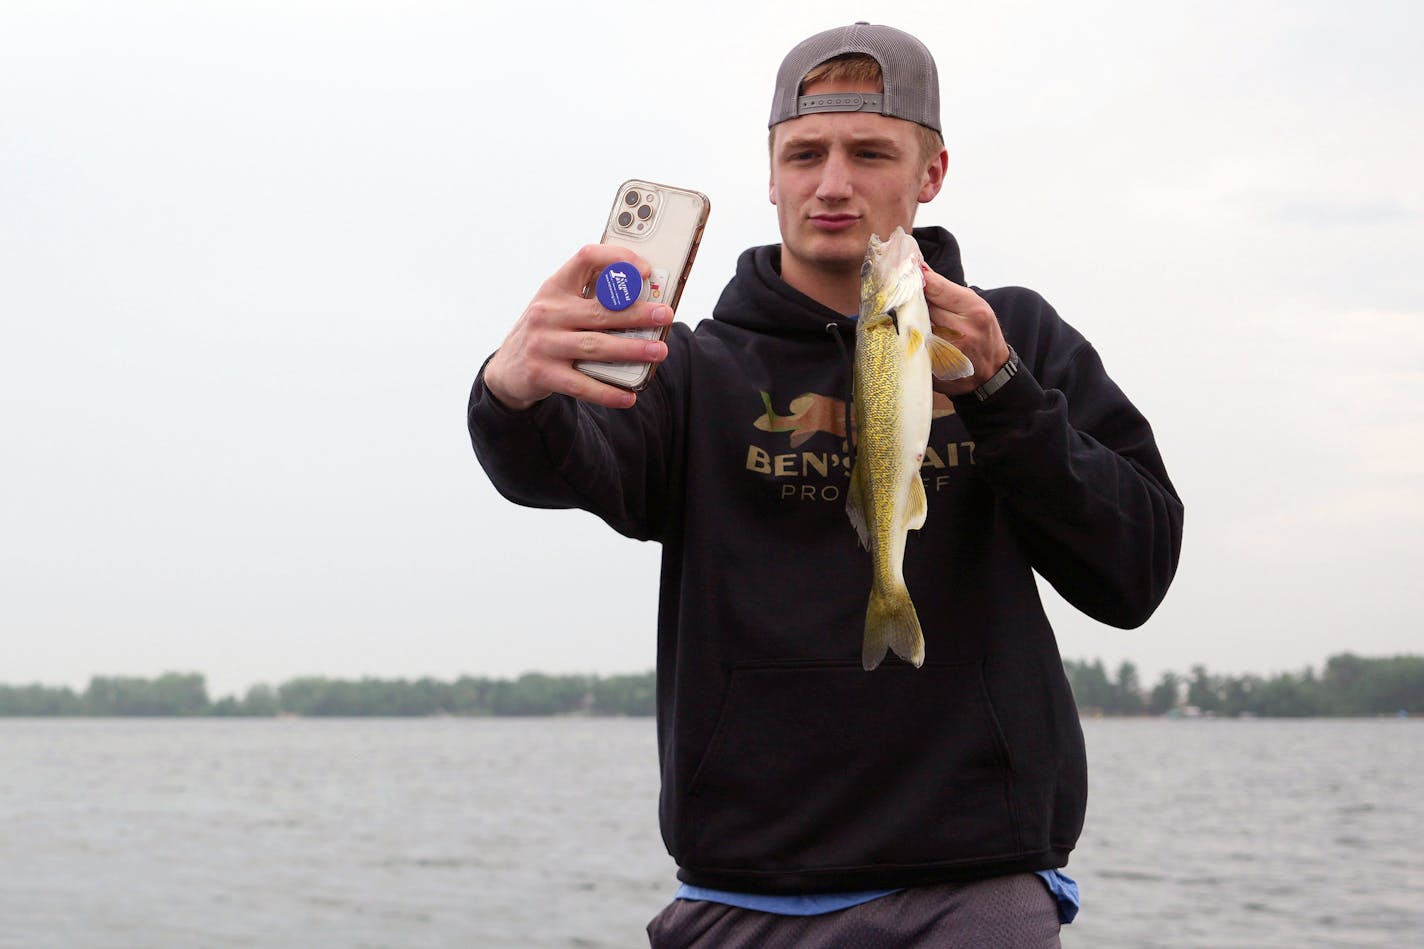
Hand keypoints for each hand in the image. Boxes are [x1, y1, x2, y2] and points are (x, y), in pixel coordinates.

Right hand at [483, 244, 673, 410]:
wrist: (507, 369)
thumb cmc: (546, 332)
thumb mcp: (559, 306)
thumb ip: (591, 298)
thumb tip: (643, 300)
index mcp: (555, 287)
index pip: (586, 258)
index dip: (617, 259)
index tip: (644, 270)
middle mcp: (547, 312)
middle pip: (600, 310)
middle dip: (638, 313)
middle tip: (665, 315)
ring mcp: (544, 344)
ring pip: (596, 346)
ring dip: (631, 349)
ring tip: (658, 351)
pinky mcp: (543, 374)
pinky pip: (582, 385)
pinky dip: (608, 392)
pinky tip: (629, 395)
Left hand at [921, 265, 1010, 397]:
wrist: (990, 372)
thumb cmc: (982, 334)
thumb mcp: (974, 306)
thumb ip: (947, 290)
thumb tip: (920, 270)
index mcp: (974, 312)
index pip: (936, 288)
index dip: (919, 278)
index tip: (910, 271)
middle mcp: (960, 332)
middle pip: (921, 305)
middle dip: (912, 299)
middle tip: (904, 293)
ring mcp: (945, 352)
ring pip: (913, 325)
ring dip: (908, 319)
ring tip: (912, 317)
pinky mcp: (932, 367)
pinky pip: (912, 345)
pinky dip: (909, 338)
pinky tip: (913, 336)